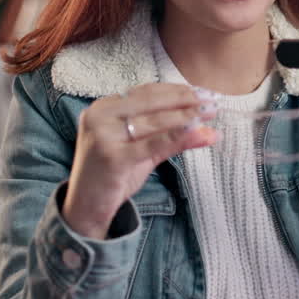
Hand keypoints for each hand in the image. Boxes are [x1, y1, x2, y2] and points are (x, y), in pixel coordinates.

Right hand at [62, 83, 218, 238]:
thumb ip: (170, 136)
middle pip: (151, 102)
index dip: (177, 91)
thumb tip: (206, 127)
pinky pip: (153, 144)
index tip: (203, 92)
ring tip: (210, 115)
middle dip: (185, 100)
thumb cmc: (114, 175)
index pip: (147, 92)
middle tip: (213, 100)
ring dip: (186, 117)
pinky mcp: (112, 157)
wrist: (86, 208)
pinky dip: (178, 136)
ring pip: (154, 121)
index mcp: (104, 107)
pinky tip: (199, 132)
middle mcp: (100, 116)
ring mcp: (103, 136)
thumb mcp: (143, 150)